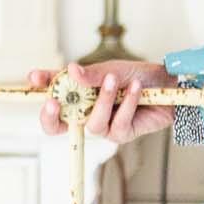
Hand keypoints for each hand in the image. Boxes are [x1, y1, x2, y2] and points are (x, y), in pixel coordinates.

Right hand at [27, 59, 174, 142]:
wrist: (168, 86)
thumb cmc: (137, 77)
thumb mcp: (112, 69)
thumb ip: (92, 74)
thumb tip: (70, 71)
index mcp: (78, 94)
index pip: (53, 94)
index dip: (41, 88)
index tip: (35, 78)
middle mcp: (86, 112)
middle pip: (57, 125)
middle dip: (51, 116)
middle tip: (53, 101)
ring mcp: (103, 125)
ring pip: (91, 123)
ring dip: (102, 100)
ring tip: (113, 80)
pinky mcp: (122, 134)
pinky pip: (117, 124)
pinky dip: (126, 103)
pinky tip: (135, 89)